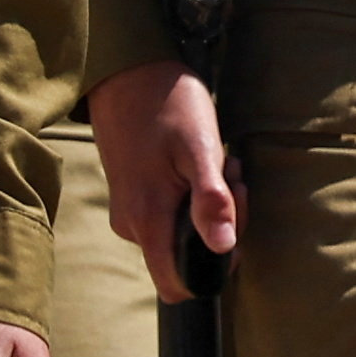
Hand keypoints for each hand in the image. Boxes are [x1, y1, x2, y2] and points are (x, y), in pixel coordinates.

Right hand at [83, 61, 238, 289]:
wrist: (127, 71)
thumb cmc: (167, 104)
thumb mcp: (199, 147)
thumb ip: (210, 200)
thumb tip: (223, 247)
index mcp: (147, 220)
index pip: (177, 285)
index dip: (214, 267)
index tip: (228, 218)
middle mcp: (131, 225)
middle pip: (186, 258)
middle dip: (218, 223)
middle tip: (228, 175)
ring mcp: (127, 212)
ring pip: (179, 235)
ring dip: (206, 205)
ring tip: (214, 161)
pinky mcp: (130, 197)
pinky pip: (167, 216)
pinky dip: (190, 195)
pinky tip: (196, 161)